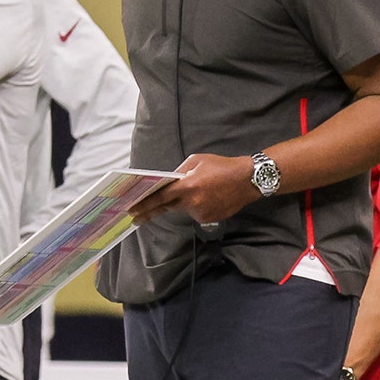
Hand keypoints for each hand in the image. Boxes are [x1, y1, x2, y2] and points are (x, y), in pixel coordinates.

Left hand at [130, 153, 258, 224]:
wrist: (247, 180)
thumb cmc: (221, 166)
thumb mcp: (197, 160)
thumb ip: (180, 171)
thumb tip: (167, 181)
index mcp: (187, 186)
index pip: (160, 198)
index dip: (144, 205)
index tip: (132, 211)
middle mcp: (192, 202)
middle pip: (168, 207)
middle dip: (153, 210)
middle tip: (137, 217)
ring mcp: (201, 213)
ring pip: (184, 209)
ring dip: (184, 202)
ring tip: (202, 189)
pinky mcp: (209, 219)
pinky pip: (195, 213)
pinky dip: (196, 206)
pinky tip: (209, 196)